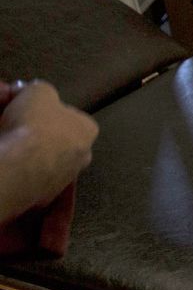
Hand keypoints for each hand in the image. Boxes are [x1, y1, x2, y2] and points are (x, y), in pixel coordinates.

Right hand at [0, 80, 98, 219]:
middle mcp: (81, 158)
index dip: (46, 110)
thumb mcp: (39, 91)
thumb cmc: (35, 124)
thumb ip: (41, 90)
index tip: (26, 109)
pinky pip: (26, 178)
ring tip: (5, 138)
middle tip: (11, 123)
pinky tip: (4, 158)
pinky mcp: (39, 198)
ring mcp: (61, 181)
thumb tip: (33, 91)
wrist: (17, 167)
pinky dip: (15, 168)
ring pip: (40, 160)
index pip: (69, 117)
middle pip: (54, 140)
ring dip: (23, 151)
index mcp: (87, 130)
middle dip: (34, 131)